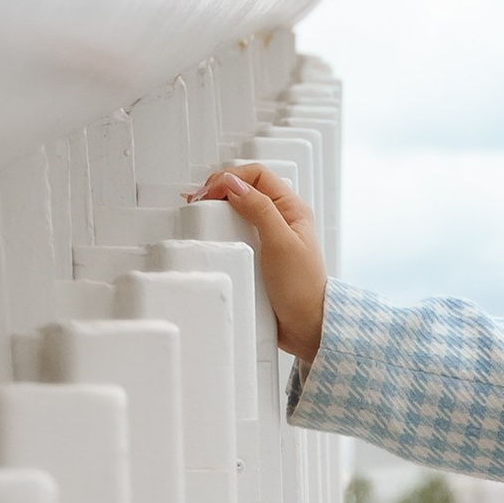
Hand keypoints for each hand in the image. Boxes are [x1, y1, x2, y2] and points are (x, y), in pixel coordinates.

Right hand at [198, 165, 327, 367]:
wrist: (306, 327)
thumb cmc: (302, 288)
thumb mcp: (281, 243)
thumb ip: (260, 210)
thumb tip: (233, 184)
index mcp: (292, 209)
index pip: (258, 175)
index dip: (231, 177)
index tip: (210, 192)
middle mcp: (280, 219)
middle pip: (245, 189)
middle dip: (219, 188)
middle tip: (198, 201)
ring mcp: (267, 237)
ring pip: (237, 211)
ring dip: (216, 208)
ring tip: (197, 214)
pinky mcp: (257, 256)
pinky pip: (235, 234)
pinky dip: (218, 229)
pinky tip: (207, 234)